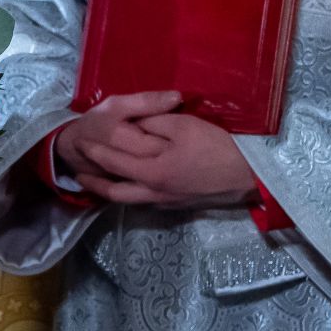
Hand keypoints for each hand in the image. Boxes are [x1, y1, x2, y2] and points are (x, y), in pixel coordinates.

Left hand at [58, 91, 257, 208]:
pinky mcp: (179, 206)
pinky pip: (146, 202)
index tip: (81, 143)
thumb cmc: (217, 147)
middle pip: (116, 190)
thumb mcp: (182, 126)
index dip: (96, 151)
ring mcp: (168, 202)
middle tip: (78, 173)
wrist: (251, 176)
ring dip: (110, 192)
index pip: (115, 161)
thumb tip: (133, 126)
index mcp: (153, 172)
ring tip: (96, 184)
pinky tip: (129, 187)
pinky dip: (131, 195)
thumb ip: (152, 124)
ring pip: (130, 200)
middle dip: (94, 181)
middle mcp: (156, 192)